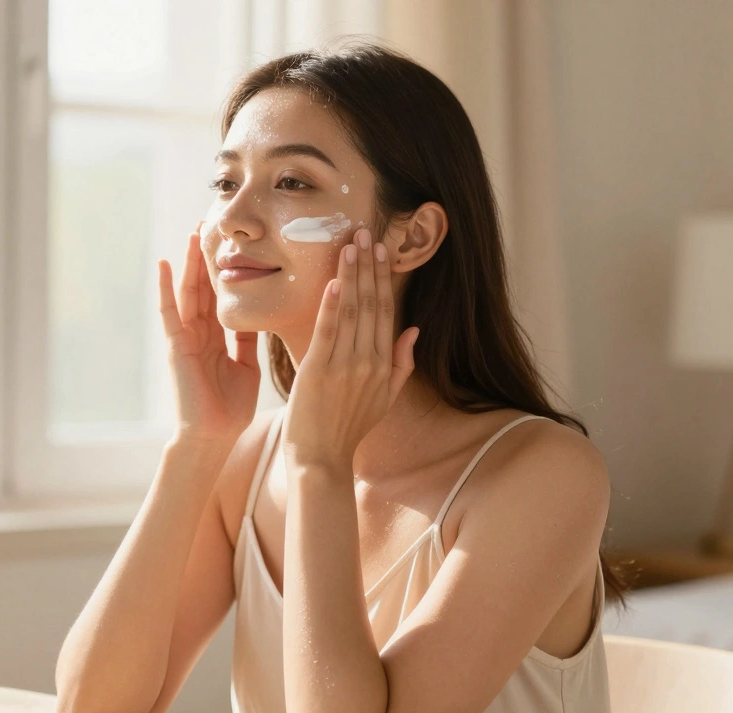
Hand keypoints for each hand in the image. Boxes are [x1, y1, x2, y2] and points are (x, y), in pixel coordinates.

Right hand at [157, 224, 260, 443]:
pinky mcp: (175, 345)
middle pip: (203, 287)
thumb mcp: (246, 365)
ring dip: (189, 262)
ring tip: (192, 233)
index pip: (221, 295)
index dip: (226, 270)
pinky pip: (169, 311)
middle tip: (210, 223)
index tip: (233, 243)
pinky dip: (164, 287)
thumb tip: (260, 316)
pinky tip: (163, 263)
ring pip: (188, 292)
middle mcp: (199, 333)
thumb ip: (247, 340)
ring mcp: (185, 337)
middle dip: (206, 256)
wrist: (214, 436)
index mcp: (217, 338)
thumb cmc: (230, 408)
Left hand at [282, 228, 418, 472]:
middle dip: (369, 266)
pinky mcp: (318, 371)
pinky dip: (332, 306)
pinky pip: (328, 332)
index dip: (383, 278)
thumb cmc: (348, 429)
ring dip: (352, 276)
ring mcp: (344, 366)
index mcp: (384, 365)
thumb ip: (401, 364)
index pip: (386, 311)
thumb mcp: (385, 398)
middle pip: (372, 304)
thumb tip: (414, 329)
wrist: (321, 459)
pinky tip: (334, 281)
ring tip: (351, 245)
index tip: (381, 250)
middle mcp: (368, 362)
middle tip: (366, 232)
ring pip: (352, 311)